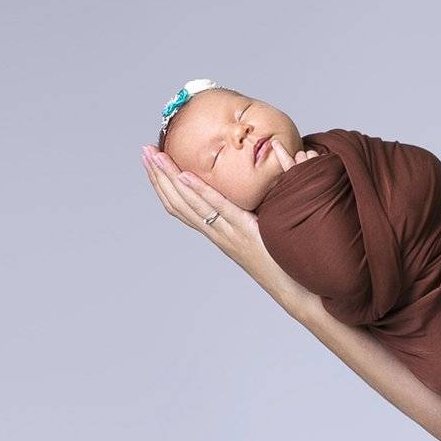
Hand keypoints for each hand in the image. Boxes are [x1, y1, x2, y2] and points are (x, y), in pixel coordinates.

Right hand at [140, 138, 315, 283]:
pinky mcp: (245, 232)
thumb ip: (254, 209)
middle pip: (178, 203)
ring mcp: (228, 234)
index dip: (164, 185)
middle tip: (144, 151)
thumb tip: (256, 181)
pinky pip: (219, 209)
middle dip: (159, 176)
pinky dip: (199, 192)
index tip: (153, 162)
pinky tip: (185, 175)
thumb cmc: (284, 259)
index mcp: (219, 233)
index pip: (182, 207)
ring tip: (156, 156)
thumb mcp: (263, 230)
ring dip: (169, 178)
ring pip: (191, 204)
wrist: (296, 289)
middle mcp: (218, 234)